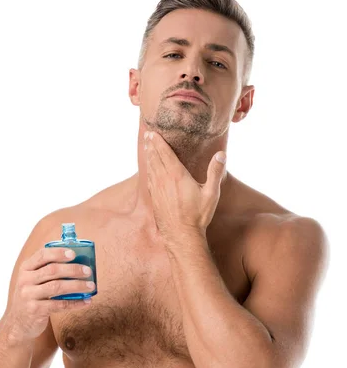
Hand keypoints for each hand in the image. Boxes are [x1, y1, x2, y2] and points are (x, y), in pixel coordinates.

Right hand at [6, 247, 94, 341]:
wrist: (19, 322)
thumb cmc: (33, 295)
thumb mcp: (33, 280)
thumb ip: (48, 270)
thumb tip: (80, 262)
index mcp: (25, 268)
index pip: (42, 255)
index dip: (58, 253)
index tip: (74, 254)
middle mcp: (25, 280)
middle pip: (52, 270)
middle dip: (73, 269)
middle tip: (88, 271)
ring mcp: (28, 296)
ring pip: (57, 287)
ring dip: (77, 285)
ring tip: (91, 286)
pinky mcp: (35, 310)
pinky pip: (59, 304)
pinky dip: (75, 302)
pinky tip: (86, 301)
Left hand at [144, 131, 226, 245]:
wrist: (181, 235)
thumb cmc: (198, 215)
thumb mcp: (211, 193)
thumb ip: (215, 172)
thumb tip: (221, 154)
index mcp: (177, 176)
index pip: (165, 154)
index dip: (158, 142)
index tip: (153, 132)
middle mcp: (164, 180)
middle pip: (155, 158)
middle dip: (152, 145)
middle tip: (148, 135)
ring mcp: (157, 190)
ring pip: (151, 168)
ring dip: (149, 156)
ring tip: (147, 147)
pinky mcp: (155, 198)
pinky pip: (149, 179)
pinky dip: (148, 170)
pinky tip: (149, 169)